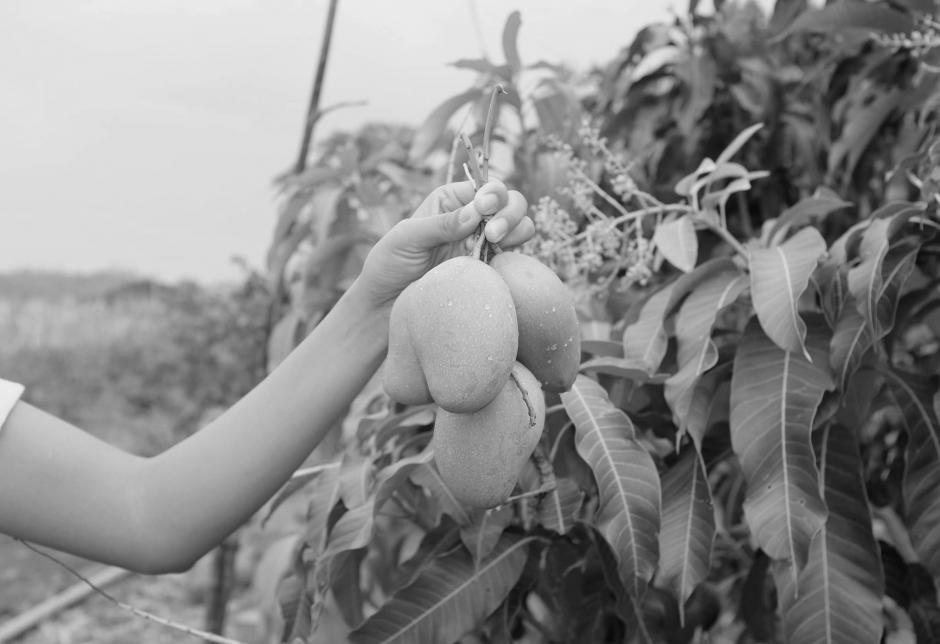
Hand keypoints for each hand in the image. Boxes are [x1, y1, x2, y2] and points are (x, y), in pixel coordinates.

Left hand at [357, 179, 532, 307]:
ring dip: (517, 230)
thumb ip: (442, 224)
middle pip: (510, 202)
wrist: (386, 304)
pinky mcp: (488, 269)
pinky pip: (513, 257)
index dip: (493, 193)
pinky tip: (497, 262)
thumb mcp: (407, 238)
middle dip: (510, 212)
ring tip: (496, 243)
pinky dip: (514, 255)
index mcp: (451, 201)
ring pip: (520, 227)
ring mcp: (483, 244)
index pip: (486, 187)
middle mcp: (471, 218)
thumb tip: (477, 212)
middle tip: (493, 233)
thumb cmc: (389, 265)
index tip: (485, 208)